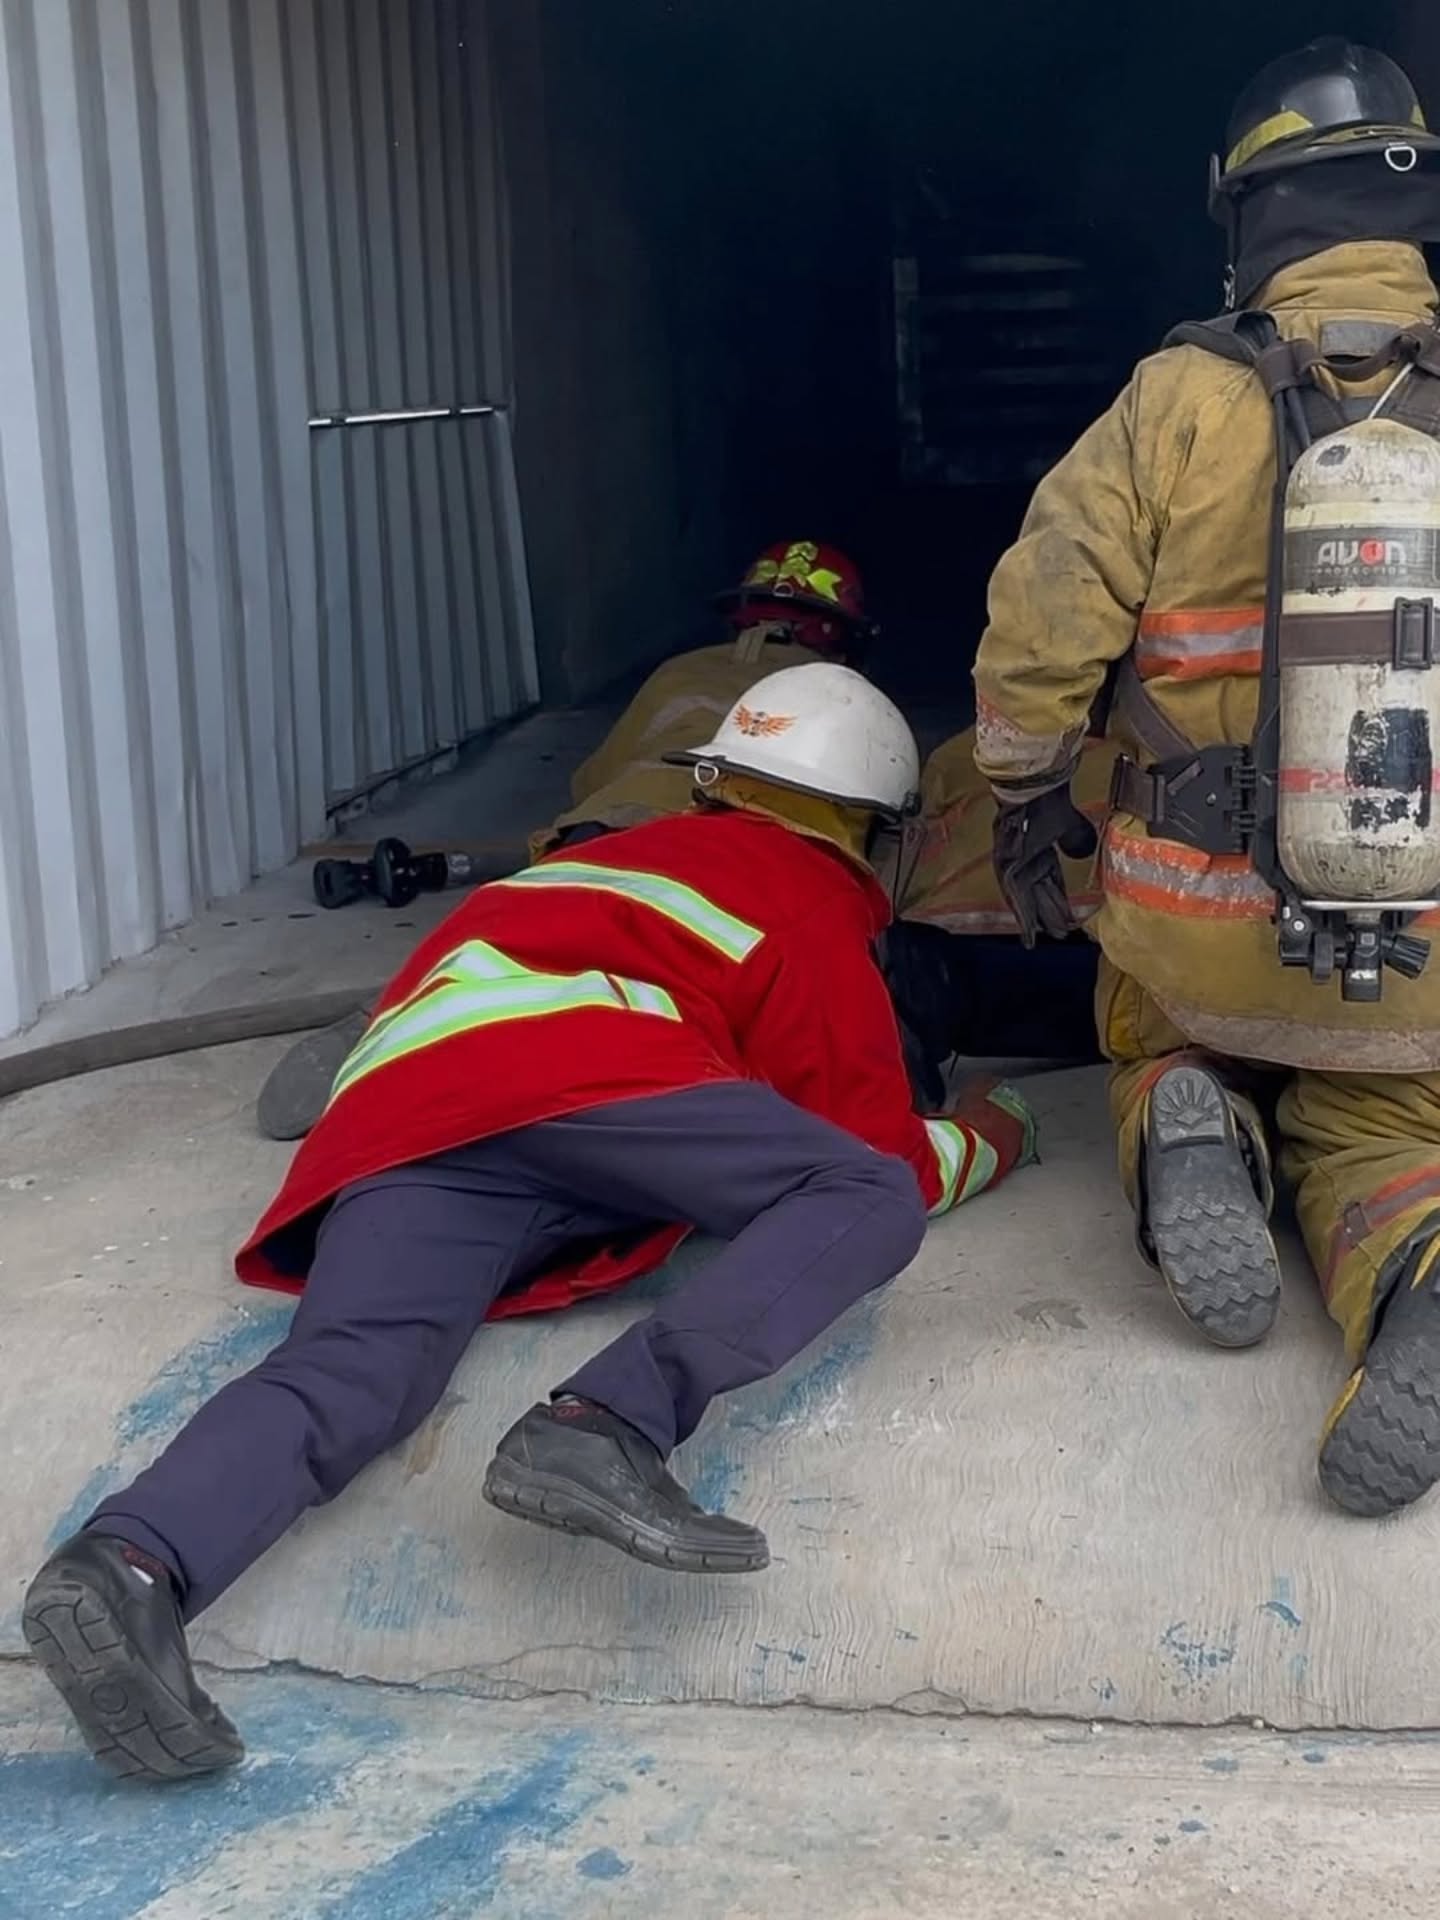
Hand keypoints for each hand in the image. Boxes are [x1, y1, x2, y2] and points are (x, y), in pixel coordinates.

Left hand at [992, 787, 1097, 947]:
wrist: (1032, 791)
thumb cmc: (1048, 802)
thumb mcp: (1070, 825)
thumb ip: (1077, 839)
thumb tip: (1084, 852)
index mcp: (1039, 852)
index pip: (1052, 883)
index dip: (1058, 900)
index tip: (1067, 917)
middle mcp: (1024, 861)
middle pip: (1038, 894)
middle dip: (1047, 915)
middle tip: (1058, 934)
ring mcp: (1012, 864)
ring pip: (1025, 898)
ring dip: (1032, 918)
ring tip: (1038, 938)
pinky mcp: (1006, 864)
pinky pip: (1014, 893)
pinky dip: (1021, 910)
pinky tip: (1027, 926)